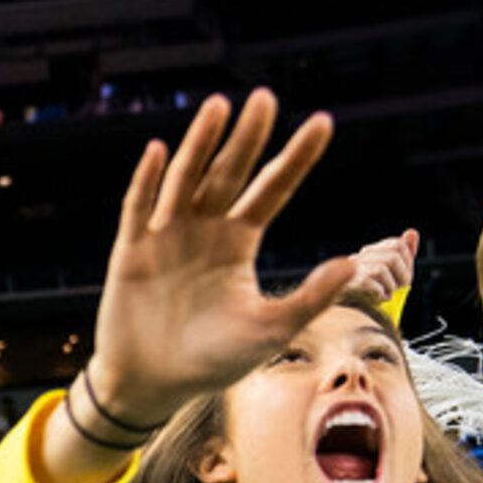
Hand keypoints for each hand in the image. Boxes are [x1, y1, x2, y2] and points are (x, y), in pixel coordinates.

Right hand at [81, 90, 351, 431]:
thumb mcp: (270, 330)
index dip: (296, 158)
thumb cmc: (212, 361)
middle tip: (265, 98)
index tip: (323, 122)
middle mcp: (204, 230)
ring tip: (218, 106)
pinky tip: (158, 152)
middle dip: (247, 138)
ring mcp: (166, 236)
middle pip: (230, 173)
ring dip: (200, 144)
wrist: (153, 384)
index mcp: (238, 243)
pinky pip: (138, 209)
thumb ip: (309, 297)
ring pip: (186, 180)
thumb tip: (351, 264)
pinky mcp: (131, 251)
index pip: (272, 190)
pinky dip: (147, 181)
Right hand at [345, 228, 417, 305]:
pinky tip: (377, 299)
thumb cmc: (373, 292)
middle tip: (398, 287)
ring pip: (383, 268)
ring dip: (391, 286)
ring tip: (386, 294)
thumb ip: (404, 254)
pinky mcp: (351, 283)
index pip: (398, 244)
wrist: (348, 311)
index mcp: (372, 251)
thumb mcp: (394, 272)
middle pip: (393, 256)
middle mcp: (361, 257)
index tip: (403, 275)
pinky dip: (381, 295)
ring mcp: (355, 269)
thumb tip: (412, 231)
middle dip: (402, 274)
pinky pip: (374, 284)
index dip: (407, 261)